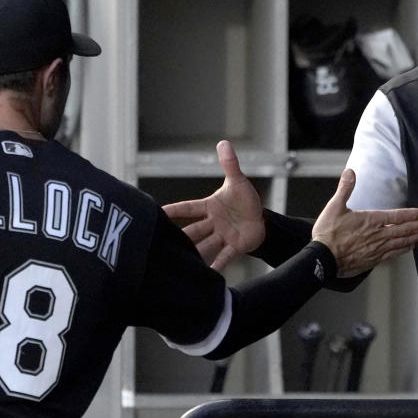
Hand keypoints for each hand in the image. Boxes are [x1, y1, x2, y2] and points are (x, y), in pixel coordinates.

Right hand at [162, 140, 264, 269]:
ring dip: (194, 252)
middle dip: (180, 236)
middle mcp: (212, 223)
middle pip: (193, 229)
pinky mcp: (234, 246)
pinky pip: (223, 257)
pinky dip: (216, 266)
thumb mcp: (238, 182)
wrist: (261, 220)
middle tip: (161, 243)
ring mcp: (222, 236)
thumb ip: (230, 165)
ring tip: (180, 262)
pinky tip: (206, 275)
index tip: (156, 212)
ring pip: (205, 244)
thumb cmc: (245, 201)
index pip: (188, 208)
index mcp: (210, 206)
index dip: (174, 210)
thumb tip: (223, 142)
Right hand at [312, 168, 417, 277]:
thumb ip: (345, 188)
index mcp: (370, 220)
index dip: (411, 214)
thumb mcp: (335, 207)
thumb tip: (350, 172)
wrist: (323, 259)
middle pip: (403, 230)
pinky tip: (410, 248)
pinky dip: (404, 250)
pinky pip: (393, 254)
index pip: (396, 216)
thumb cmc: (328, 234)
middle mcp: (377, 235)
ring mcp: (377, 249)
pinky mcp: (373, 260)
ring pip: (401, 243)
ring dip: (415, 238)